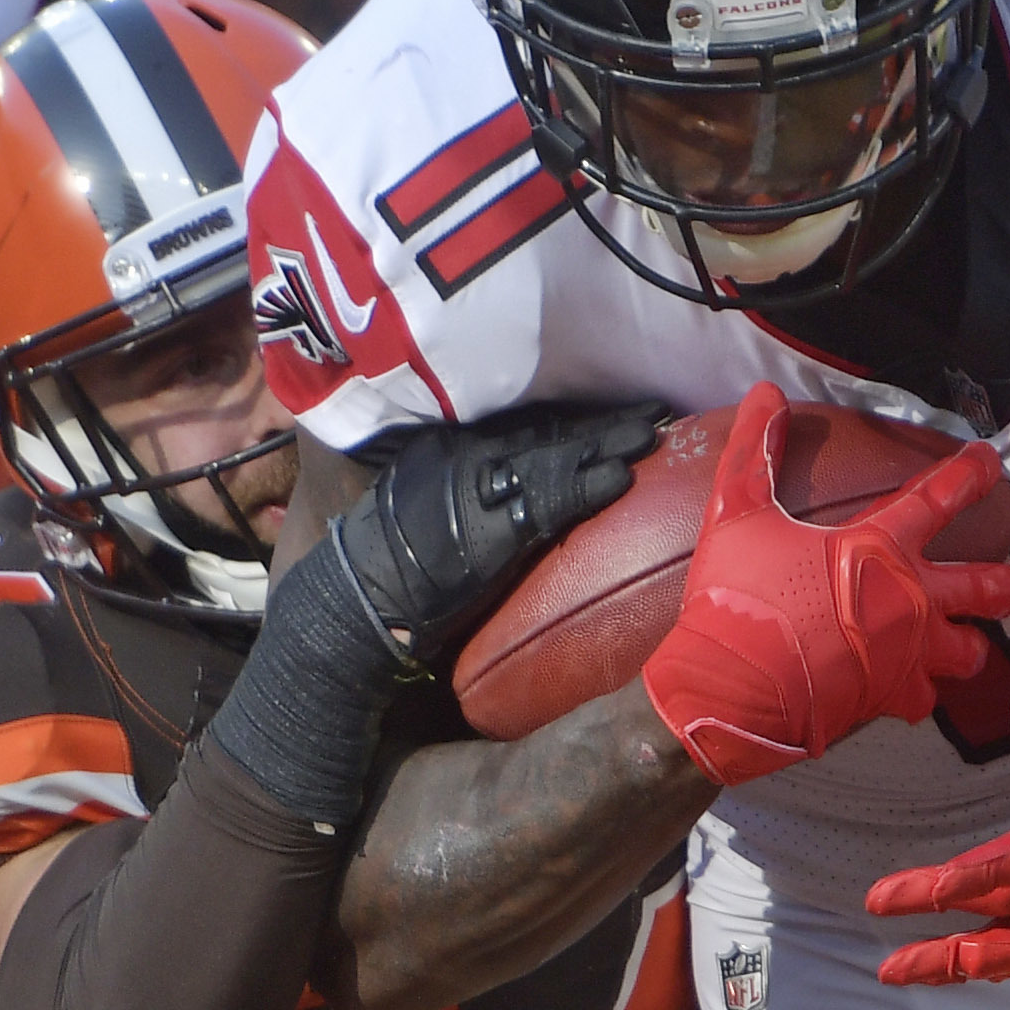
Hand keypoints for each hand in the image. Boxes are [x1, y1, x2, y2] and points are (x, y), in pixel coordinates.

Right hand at [313, 398, 665, 668]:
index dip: (573, 416)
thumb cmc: (391, 565)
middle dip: (601, 421)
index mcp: (446, 447)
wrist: (356, 603)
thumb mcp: (427, 504)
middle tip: (653, 411)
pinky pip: (545, 505)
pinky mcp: (485, 533)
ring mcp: (472, 493)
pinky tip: (620, 479)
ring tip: (652, 434)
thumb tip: (518, 483)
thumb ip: (468, 486)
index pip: (522, 424)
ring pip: (551, 458)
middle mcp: (460, 458)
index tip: (615, 406)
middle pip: (543, 431)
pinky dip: (585, 489)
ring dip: (606, 444)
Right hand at [640, 383, 1009, 784]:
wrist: (732, 691)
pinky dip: (917, 692)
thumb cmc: (739, 600)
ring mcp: (905, 655)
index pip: (939, 497)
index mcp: (878, 548)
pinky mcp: (889, 698)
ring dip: (967, 645)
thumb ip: (754, 451)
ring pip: (969, 654)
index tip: (991, 462)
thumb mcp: (738, 515)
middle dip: (1005, 582)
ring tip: (961, 642)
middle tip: (1008, 580)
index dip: (970, 474)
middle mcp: (909, 600)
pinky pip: (922, 699)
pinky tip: (907, 686)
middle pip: (988, 589)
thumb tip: (763, 393)